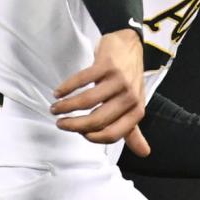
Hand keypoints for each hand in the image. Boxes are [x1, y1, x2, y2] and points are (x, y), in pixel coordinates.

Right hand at [53, 29, 150, 155]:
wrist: (131, 46)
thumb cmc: (129, 80)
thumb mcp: (133, 106)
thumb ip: (133, 130)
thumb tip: (144, 154)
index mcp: (136, 111)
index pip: (112, 134)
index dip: (92, 138)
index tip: (78, 133)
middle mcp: (129, 97)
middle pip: (96, 120)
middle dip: (74, 125)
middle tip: (59, 123)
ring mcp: (118, 80)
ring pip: (86, 101)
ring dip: (66, 107)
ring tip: (55, 108)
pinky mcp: (106, 64)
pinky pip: (82, 80)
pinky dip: (66, 88)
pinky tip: (58, 92)